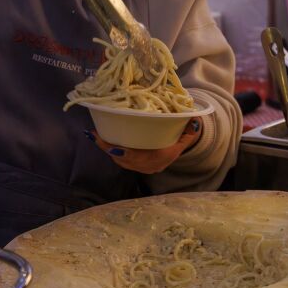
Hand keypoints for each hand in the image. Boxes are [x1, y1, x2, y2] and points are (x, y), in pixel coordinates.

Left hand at [84, 118, 202, 174]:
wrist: (176, 153)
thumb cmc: (178, 141)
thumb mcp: (185, 137)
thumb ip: (189, 131)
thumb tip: (193, 120)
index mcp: (157, 160)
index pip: (137, 158)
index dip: (123, 153)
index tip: (111, 145)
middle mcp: (146, 166)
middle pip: (123, 159)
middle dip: (107, 148)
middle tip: (95, 135)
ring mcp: (139, 167)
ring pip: (119, 160)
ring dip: (106, 149)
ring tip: (94, 135)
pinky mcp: (133, 165)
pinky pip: (119, 159)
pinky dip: (109, 150)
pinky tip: (99, 139)